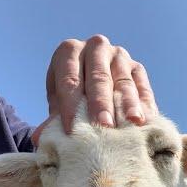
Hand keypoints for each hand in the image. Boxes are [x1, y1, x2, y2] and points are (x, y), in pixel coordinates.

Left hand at [32, 35, 157, 145]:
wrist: (90, 84)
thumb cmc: (69, 97)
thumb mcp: (59, 105)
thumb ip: (52, 120)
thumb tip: (40, 139)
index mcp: (69, 51)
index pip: (69, 80)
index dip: (70, 106)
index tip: (72, 130)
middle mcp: (96, 46)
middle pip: (99, 77)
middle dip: (101, 103)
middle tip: (104, 126)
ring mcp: (119, 55)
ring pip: (123, 80)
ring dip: (128, 103)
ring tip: (132, 122)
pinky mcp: (137, 67)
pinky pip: (142, 85)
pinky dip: (144, 103)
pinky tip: (146, 120)